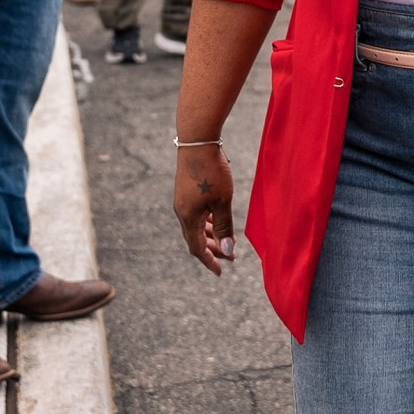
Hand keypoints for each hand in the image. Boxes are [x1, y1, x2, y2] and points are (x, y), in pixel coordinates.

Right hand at [174, 142, 238, 273]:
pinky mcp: (187, 191)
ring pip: (197, 226)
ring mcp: (184, 201)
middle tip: (231, 258)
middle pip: (196, 239)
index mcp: (188, 218)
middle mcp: (182, 211)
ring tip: (229, 241)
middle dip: (214, 250)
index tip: (220, 272)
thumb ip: (225, 226)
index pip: (196, 248)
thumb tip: (228, 250)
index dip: (209, 261)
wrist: (197, 141)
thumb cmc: (212, 172)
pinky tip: (219, 220)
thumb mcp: (223, 201)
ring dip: (212, 236)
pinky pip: (197, 214)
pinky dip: (209, 222)